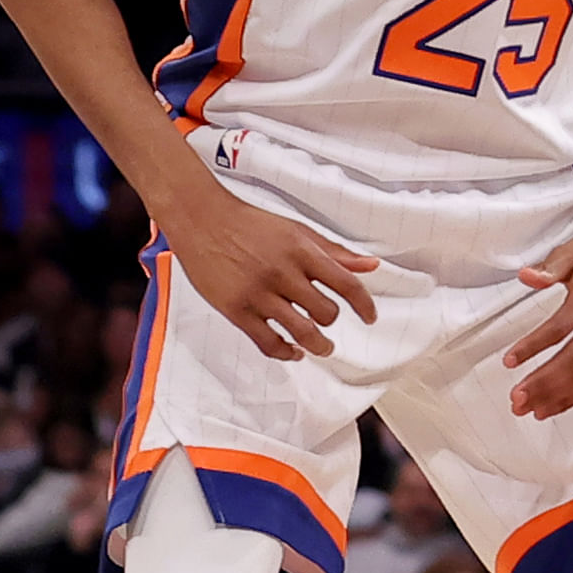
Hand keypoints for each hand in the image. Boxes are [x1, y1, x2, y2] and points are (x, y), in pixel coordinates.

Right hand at [166, 184, 379, 360]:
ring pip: (302, 332)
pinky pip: (268, 342)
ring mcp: (258, 294)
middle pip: (326, 312)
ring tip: (322, 347)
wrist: (202, 219)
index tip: (369, 316)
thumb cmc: (250, 224)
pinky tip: (292, 351)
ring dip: (318, 345)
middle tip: (328, 321)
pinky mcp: (236, 310)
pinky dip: (285, 352)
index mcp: (302, 251)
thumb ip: (335, 252)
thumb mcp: (298, 231)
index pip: (347, 285)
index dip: (364, 305)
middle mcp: (282, 273)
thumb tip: (371, 266)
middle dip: (332, 320)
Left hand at [505, 223, 572, 418]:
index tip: (510, 360)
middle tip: (517, 397)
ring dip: (559, 395)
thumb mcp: (571, 251)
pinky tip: (556, 405)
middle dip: (544, 383)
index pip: (561, 327)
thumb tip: (527, 277)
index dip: (534, 346)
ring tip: (531, 409)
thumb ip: (549, 268)